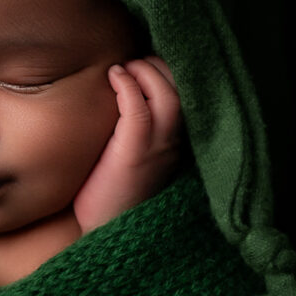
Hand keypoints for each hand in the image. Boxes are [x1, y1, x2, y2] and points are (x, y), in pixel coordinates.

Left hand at [73, 56, 185, 233]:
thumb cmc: (113, 193)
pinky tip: (114, 76)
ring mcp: (156, 147)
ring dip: (145, 71)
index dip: (170, 71)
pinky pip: (137, 107)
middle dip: (159, 65)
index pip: (188, 95)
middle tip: (133, 64)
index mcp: (176, 142)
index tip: (147, 63)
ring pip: (167, 93)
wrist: (107, 232)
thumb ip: (137, 128)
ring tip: (124, 69)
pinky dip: (128, 85)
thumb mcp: (132, 155)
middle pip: (181, 88)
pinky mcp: (133, 152)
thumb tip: (120, 93)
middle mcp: (173, 142)